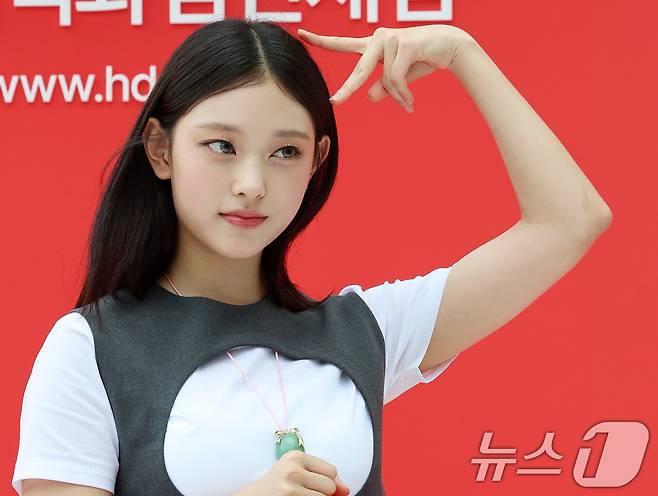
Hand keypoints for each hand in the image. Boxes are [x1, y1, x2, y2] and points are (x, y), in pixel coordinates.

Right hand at [238, 450, 349, 495]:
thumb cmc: (279, 485)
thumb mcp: (297, 471)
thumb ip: (323, 476)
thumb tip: (346, 490)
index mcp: (295, 456)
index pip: (331, 471)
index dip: (327, 482)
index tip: (311, 485)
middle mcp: (292, 469)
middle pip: (330, 486)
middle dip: (322, 493)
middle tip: (303, 492)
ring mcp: (289, 488)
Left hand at [297, 24, 473, 111]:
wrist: (450, 46)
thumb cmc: (422, 60)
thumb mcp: (399, 78)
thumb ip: (382, 86)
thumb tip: (368, 96)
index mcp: (373, 45)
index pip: (342, 43)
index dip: (321, 40)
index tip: (301, 34)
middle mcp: (378, 38)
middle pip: (358, 71)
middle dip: (347, 89)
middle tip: (335, 102)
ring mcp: (391, 39)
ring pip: (385, 81)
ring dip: (398, 96)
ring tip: (408, 103)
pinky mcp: (404, 43)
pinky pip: (396, 78)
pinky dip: (404, 93)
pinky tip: (411, 100)